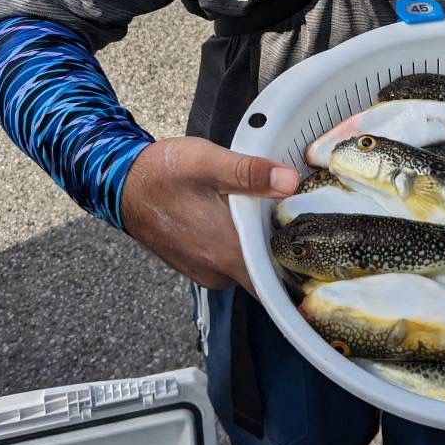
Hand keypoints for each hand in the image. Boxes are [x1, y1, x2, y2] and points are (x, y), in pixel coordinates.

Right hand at [120, 136, 297, 291]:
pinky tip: (247, 221)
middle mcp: (217, 271)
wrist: (119, 183)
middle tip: (309, 226)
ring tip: (280, 218)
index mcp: (226, 252)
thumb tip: (289, 181)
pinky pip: (230, 263)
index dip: (302, 273)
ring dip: (262, 248)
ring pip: (248, 268)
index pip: (275, 282)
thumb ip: (250, 173)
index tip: (324, 260)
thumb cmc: (162, 173)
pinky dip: (242, 246)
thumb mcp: (208, 162)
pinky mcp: (196, 264)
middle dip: (287, 254)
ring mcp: (205, 270)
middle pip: (266, 275)